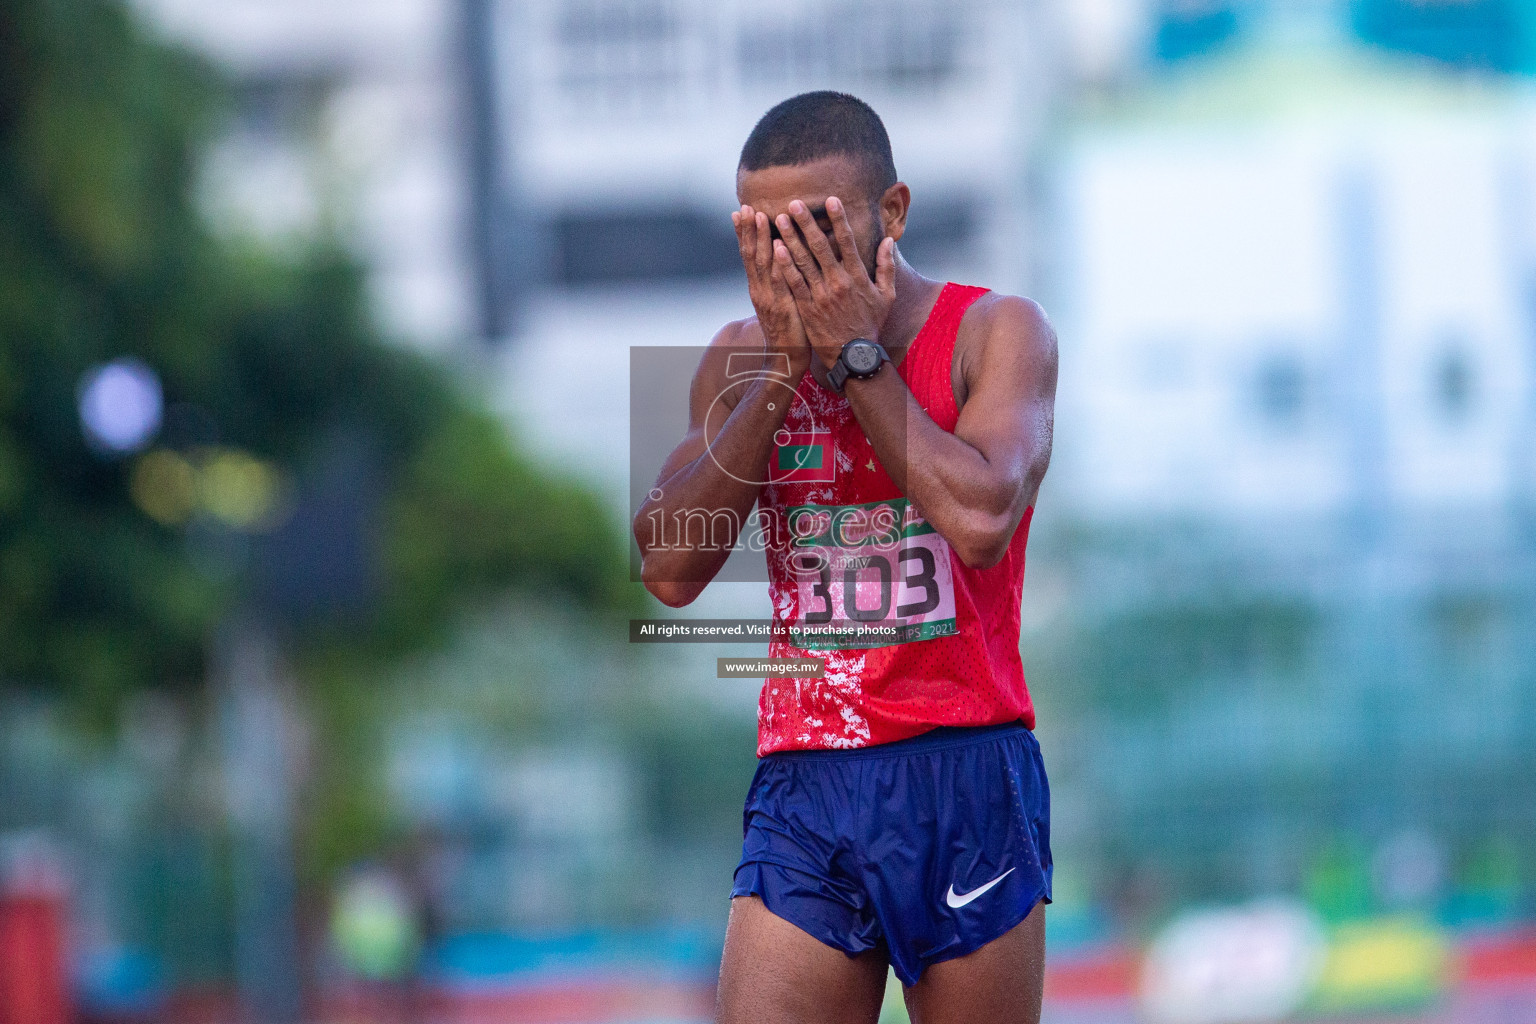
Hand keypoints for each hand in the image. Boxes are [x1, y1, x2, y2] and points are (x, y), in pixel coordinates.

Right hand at [733, 205, 811, 377]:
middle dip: (748, 229)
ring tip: (761, 215)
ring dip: (761, 238)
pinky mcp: (783, 306)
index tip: (740, 211)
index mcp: (757, 288)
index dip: (743, 233)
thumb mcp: (778, 302)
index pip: (747, 255)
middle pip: (750, 254)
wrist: (787, 358)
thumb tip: (777, 262)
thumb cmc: (788, 329)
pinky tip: (778, 245)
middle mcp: (759, 290)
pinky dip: (779, 262)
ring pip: (762, 263)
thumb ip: (775, 282)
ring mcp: (770, 298)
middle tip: (746, 206)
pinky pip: (781, 280)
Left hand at [772, 196, 895, 369]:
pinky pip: (794, 283)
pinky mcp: (808, 308)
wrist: (854, 356)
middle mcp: (838, 283)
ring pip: (803, 262)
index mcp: (858, 277)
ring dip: (790, 238)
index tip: (831, 199)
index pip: (848, 242)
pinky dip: (785, 266)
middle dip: (806, 223)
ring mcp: (821, 295)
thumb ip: (887, 266)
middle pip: (820, 247)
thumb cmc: (871, 324)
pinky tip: (775, 249)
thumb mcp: (887, 296)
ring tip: (777, 219)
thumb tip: (888, 240)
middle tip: (793, 203)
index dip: (839, 219)